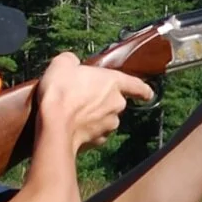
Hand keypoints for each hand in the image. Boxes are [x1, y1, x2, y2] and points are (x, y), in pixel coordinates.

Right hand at [37, 52, 153, 151]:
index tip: (148, 93)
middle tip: (83, 96)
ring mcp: (109, 124)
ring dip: (95, 116)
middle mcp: (117, 104)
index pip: (136, 85)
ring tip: (73, 112)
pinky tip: (72, 126)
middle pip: (116, 101)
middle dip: (103, 100)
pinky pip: (95, 133)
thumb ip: (71, 61)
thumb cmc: (60, 92)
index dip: (143, 89)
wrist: (53, 125)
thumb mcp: (62, 64)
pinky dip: (86, 130)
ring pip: (106, 118)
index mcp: (113, 82)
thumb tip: (71, 63)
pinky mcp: (98, 140)